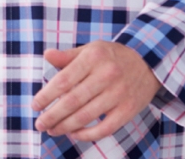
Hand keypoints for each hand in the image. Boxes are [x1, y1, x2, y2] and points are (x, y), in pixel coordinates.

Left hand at [31, 41, 160, 141]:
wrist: (148, 62)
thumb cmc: (112, 56)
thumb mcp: (91, 49)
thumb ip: (68, 56)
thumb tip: (47, 55)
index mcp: (93, 57)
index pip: (64, 80)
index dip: (47, 95)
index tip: (35, 105)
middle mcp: (106, 74)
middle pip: (73, 100)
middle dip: (53, 115)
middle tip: (40, 124)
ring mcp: (119, 93)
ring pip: (86, 116)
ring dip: (66, 127)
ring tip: (52, 130)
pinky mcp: (128, 110)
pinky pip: (104, 128)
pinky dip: (87, 134)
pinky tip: (74, 134)